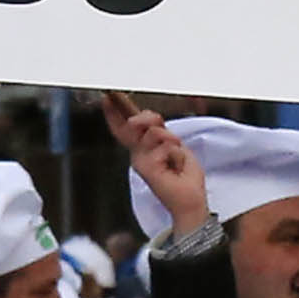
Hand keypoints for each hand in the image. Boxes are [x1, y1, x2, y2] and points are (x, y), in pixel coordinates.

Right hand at [100, 93, 207, 232]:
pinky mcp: (147, 167)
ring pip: (155, 132)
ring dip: (172, 142)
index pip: (125, 127)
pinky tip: (175, 168)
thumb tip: (151, 119)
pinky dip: (177, 154)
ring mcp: (140, 161)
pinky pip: (165, 146)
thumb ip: (160, 132)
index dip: (115, 112)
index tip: (108, 98)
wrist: (190, 199)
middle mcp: (137, 154)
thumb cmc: (184, 176)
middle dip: (150, 119)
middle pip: (134, 122)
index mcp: (142, 148)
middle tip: (165, 134)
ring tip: (175, 159)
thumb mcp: (173, 145)